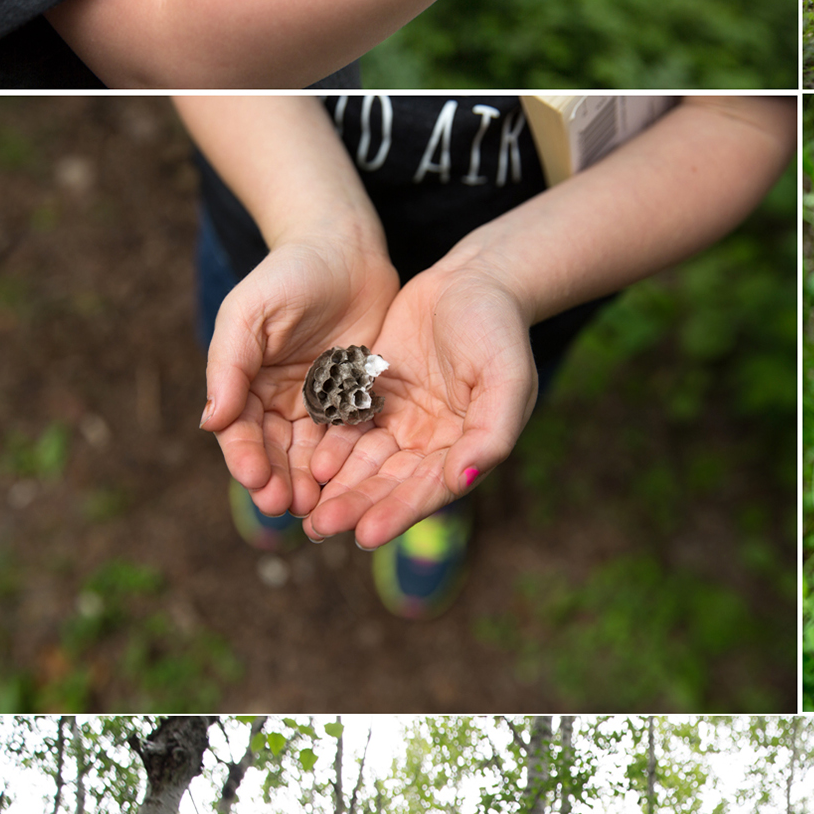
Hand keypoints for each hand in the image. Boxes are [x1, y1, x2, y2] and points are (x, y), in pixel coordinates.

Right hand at [201, 226, 401, 521]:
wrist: (344, 247)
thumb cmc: (288, 274)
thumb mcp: (250, 313)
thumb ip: (229, 365)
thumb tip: (210, 421)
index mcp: (246, 384)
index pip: (241, 431)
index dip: (247, 459)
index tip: (256, 481)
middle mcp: (279, 401)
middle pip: (276, 452)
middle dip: (279, 480)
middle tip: (288, 506)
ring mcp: (319, 403)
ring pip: (312, 453)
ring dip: (312, 481)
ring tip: (318, 506)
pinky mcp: (355, 399)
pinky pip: (350, 436)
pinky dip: (349, 461)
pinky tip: (356, 480)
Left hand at [302, 258, 537, 541]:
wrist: (474, 278)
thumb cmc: (499, 328)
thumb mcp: (508, 378)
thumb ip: (492, 433)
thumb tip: (464, 481)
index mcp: (465, 446)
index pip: (429, 489)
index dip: (398, 512)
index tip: (366, 535)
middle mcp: (431, 442)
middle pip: (389, 482)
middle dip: (356, 505)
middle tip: (321, 527)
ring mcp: (401, 419)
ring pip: (364, 460)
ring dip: (337, 485)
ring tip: (306, 506)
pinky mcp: (373, 395)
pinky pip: (347, 426)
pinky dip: (329, 445)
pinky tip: (307, 461)